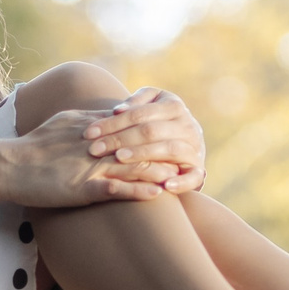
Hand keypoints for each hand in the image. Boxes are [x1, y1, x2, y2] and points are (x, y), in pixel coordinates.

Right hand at [0, 107, 188, 207]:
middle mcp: (94, 143)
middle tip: (188, 153)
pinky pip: (117, 189)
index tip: (172, 133)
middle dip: (164, 148)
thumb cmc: (30, 147)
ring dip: (160, 170)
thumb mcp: (60, 123)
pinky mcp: (83, 188)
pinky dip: (139, 191)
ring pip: (133, 165)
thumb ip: (85, 120)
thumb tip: (106, 116)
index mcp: (89, 126)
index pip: (128, 124)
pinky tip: (158, 195)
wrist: (6, 165)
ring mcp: (89, 166)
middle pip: (138, 143)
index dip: (152, 129)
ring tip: (183, 175)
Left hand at [82, 87, 205, 192]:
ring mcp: (194, 148)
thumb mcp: (150, 106)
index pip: (140, 113)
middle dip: (120, 139)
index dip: (113, 122)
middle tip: (94, 149)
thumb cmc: (156, 123)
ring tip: (119, 159)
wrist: (186, 144)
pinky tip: (164, 186)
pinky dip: (181, 182)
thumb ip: (136, 103)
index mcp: (174, 106)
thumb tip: (118, 109)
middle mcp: (187, 125)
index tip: (89, 132)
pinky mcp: (199, 171)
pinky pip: (194, 177)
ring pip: (169, 149)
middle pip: (150, 130)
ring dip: (143, 154)